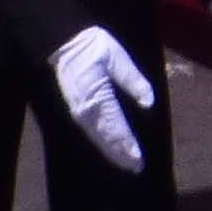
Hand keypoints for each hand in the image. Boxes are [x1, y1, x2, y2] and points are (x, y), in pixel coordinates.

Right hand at [50, 24, 160, 170]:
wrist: (62, 42)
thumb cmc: (91, 46)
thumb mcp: (116, 57)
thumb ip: (132, 80)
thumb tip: (149, 102)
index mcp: (98, 96)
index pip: (116, 127)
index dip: (127, 145)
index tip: (138, 160)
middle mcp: (86, 109)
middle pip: (106, 137)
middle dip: (121, 154)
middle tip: (135, 169)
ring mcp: (79, 111)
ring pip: (97, 137)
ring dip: (111, 151)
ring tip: (126, 163)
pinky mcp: (75, 108)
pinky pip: (90, 131)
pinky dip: (101, 142)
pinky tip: (108, 148)